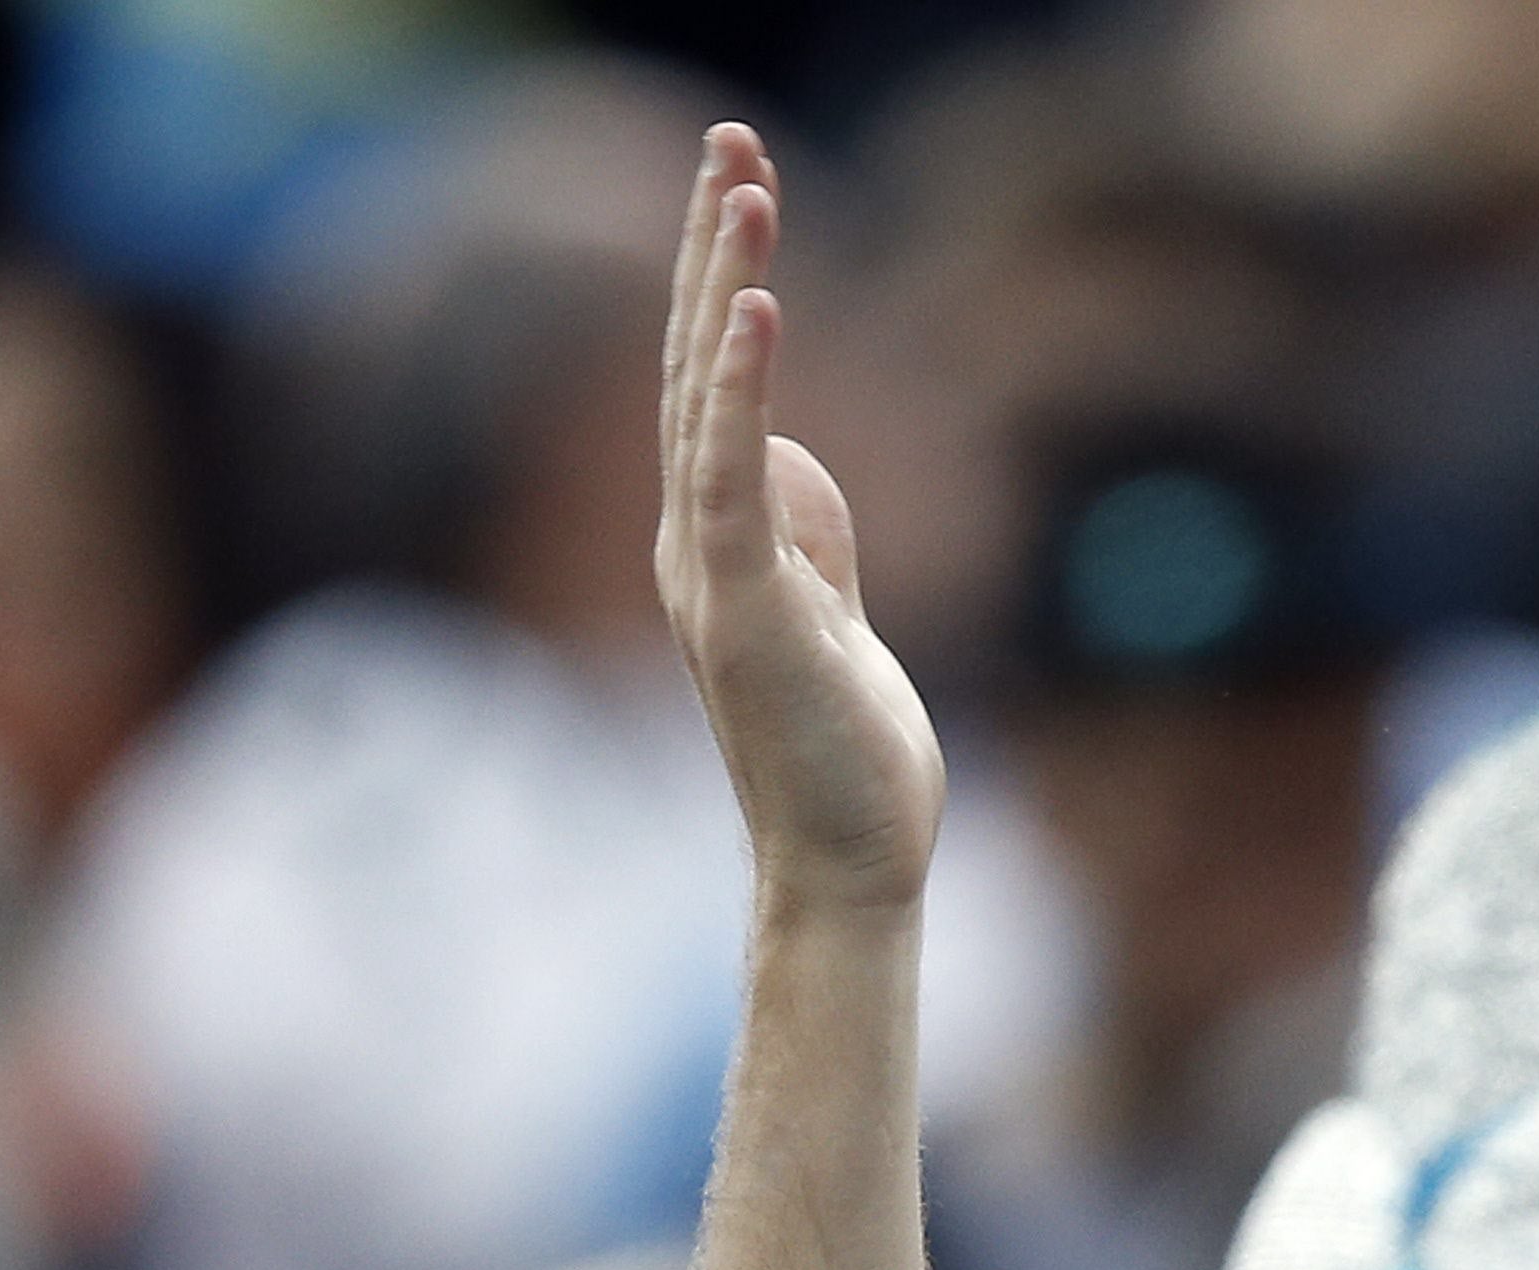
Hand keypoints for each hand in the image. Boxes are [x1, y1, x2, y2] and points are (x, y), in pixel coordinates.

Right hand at [657, 127, 942, 917]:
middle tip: (728, 136)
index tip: (741, 179)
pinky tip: (755, 309)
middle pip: (690, 364)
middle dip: (710, 245)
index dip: (720, 276)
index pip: (707, 381)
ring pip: (702, 403)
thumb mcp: (833, 611)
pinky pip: (729, 480)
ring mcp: (709, 576)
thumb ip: (805, 526)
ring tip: (744, 187)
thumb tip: (786, 445)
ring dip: (721, 288)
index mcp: (714, 538)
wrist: (848, 863)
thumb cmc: (841, 752)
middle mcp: (692, 544)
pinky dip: (738, 391)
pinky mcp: (743, 614)